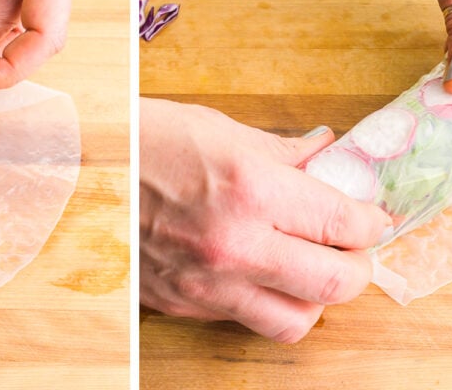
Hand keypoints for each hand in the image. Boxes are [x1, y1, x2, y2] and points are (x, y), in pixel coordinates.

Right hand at [140, 99, 391, 341]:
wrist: (77, 168)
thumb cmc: (147, 136)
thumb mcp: (222, 129)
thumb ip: (284, 150)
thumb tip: (328, 151)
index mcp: (251, 188)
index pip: (341, 223)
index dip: (371, 222)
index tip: (374, 216)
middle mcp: (236, 244)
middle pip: (334, 284)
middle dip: (358, 267)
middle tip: (355, 248)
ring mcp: (208, 284)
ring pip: (297, 321)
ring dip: (316, 298)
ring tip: (309, 268)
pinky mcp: (184, 305)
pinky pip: (245, 321)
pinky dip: (266, 303)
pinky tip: (260, 273)